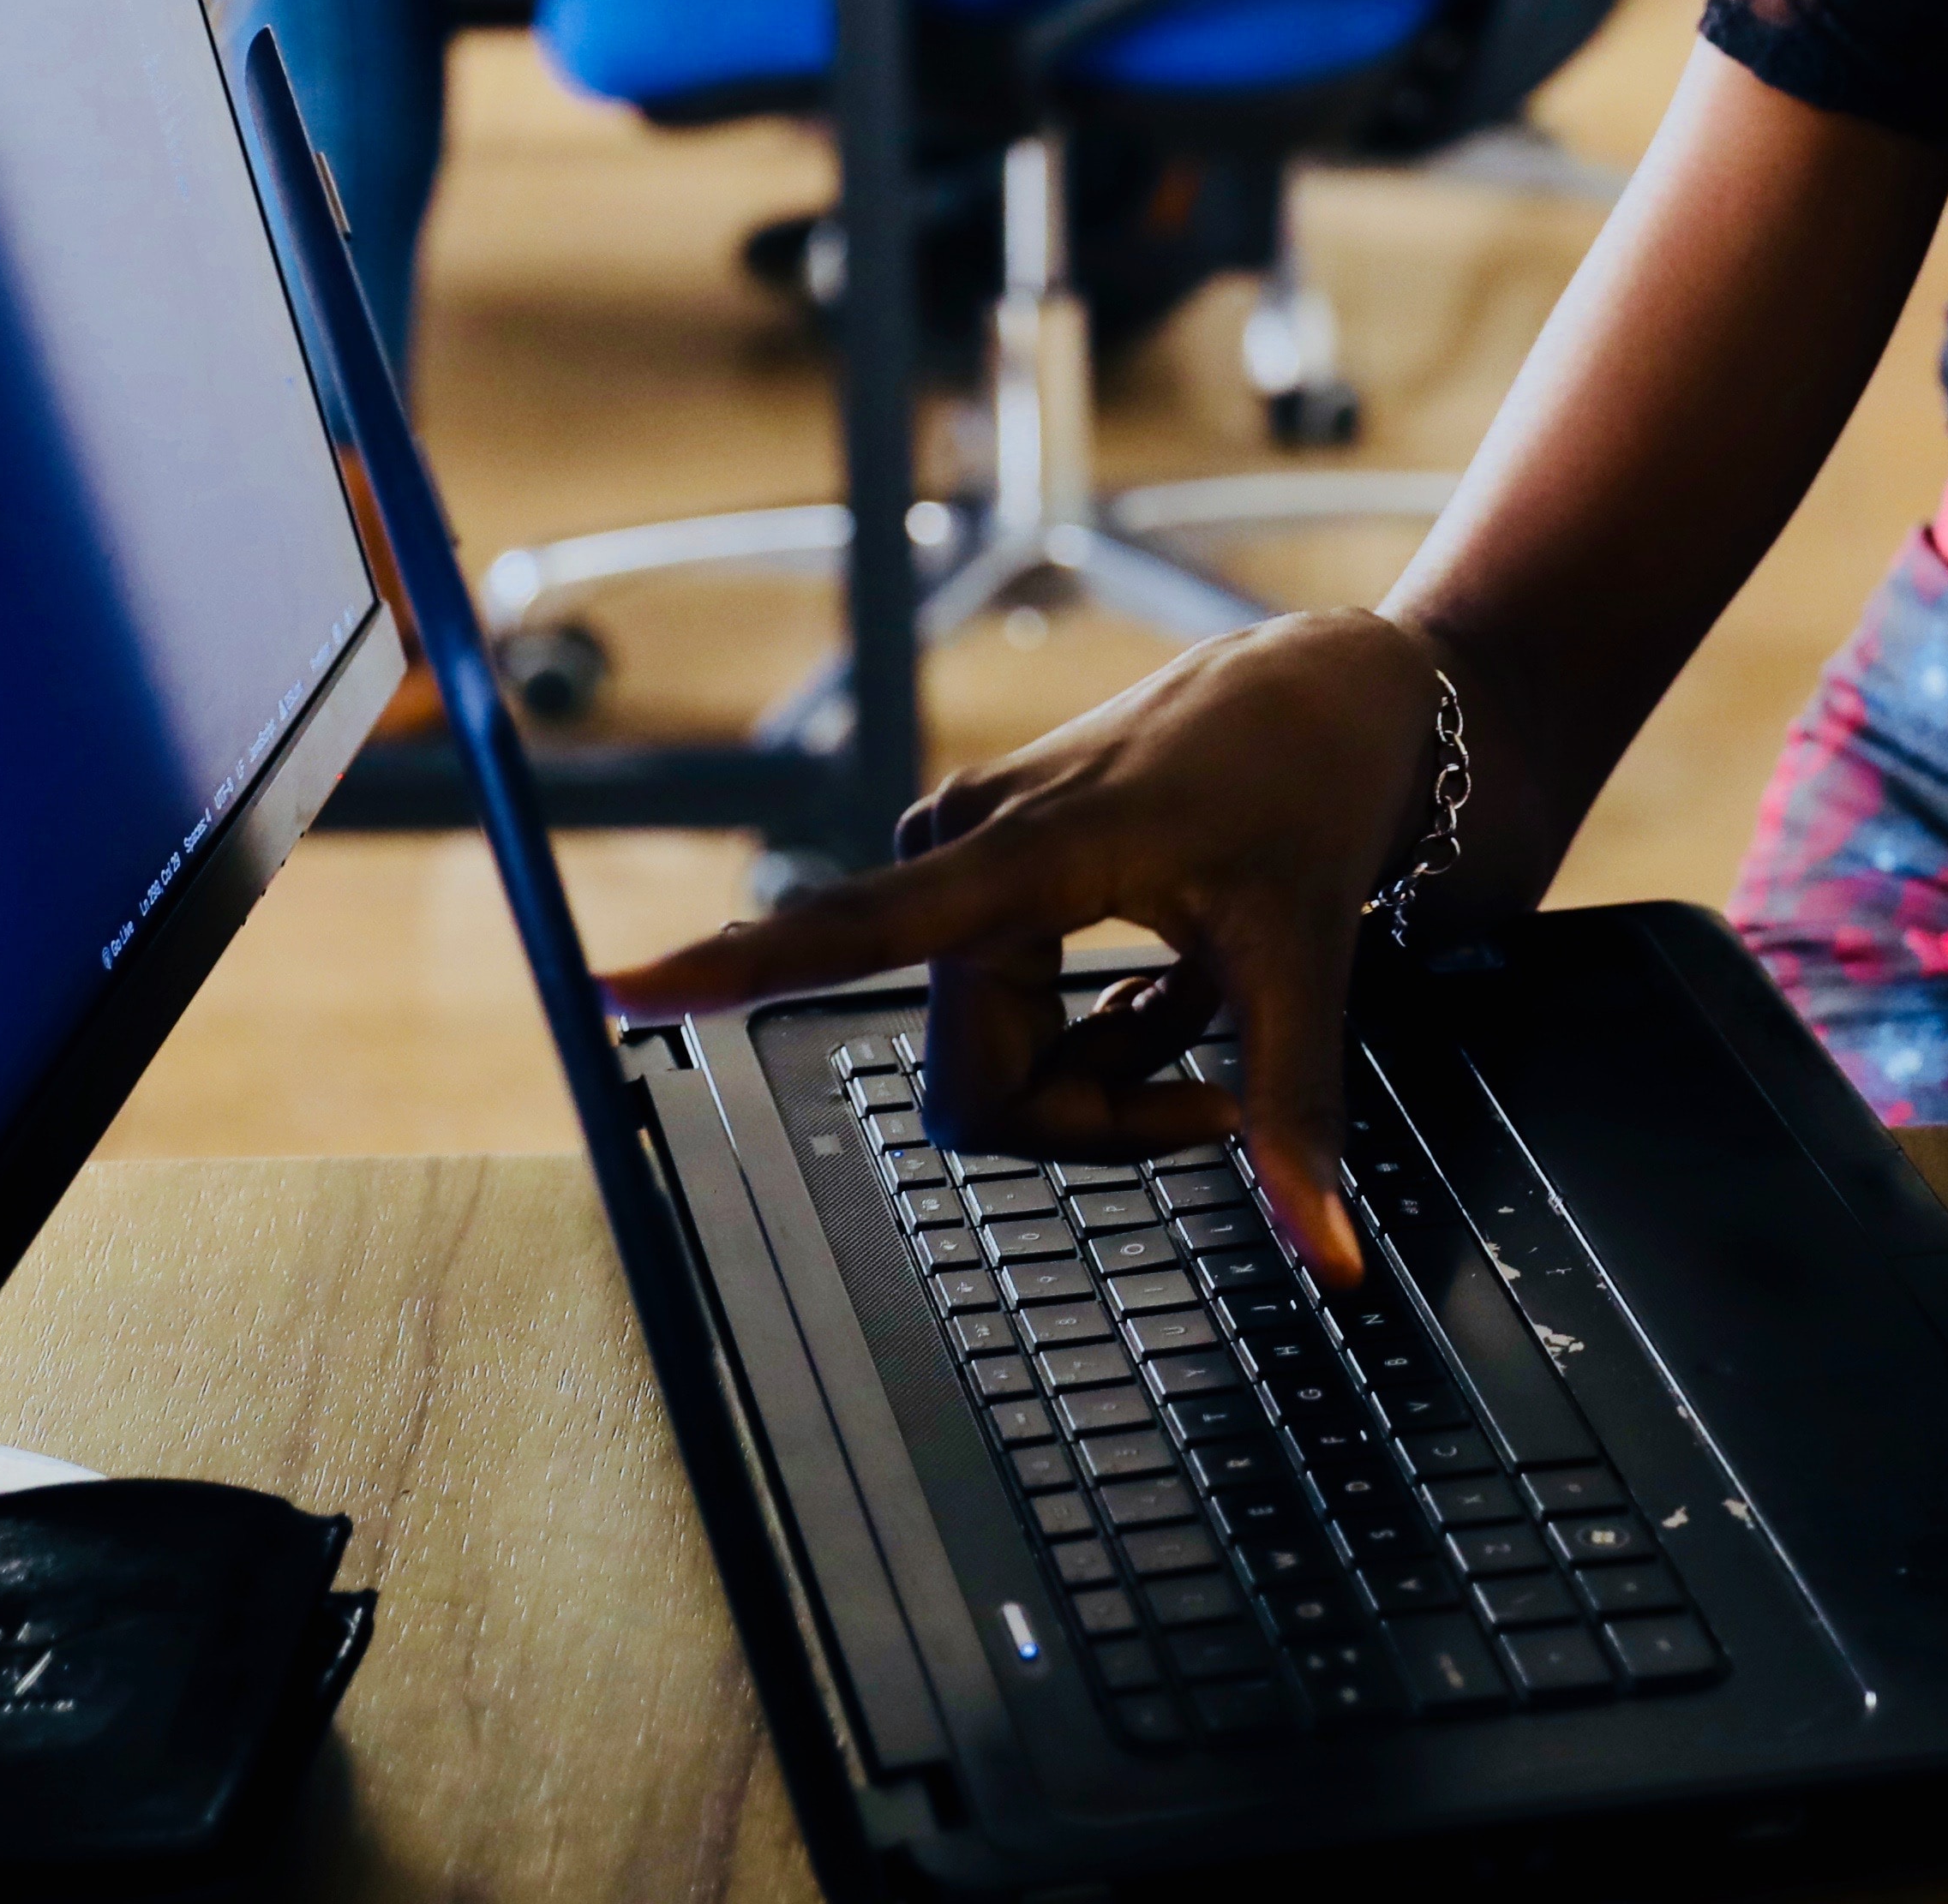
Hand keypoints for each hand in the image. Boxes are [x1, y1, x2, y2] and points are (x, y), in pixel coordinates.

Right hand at [599, 610, 1455, 1281]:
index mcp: (1026, 853)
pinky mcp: (983, 871)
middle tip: (1216, 1088)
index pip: (858, 925)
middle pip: (979, 1086)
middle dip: (1098, 1117)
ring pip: (995, 1068)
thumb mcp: (1310, 953)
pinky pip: (1010, 1025)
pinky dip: (1103, 1036)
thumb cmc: (1310, 790)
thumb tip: (1330, 1257)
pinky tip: (1170, 979)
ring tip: (1199, 997)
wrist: (1330, 690)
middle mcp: (965, 848)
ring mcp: (968, 860)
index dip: (736, 966)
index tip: (617, 987)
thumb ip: (1294, 1110)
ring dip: (1107, 1073)